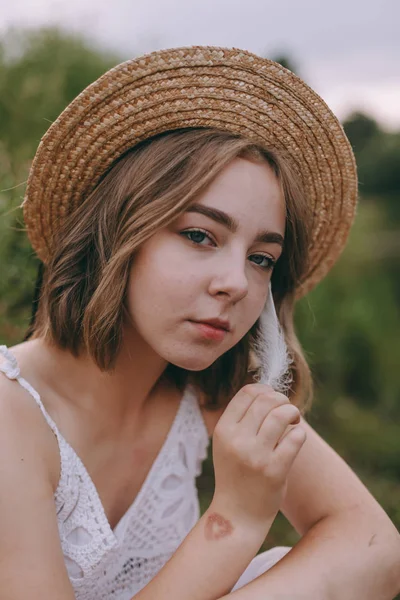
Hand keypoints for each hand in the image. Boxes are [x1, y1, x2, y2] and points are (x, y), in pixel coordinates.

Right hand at [211, 383, 305, 527]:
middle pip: (266, 400)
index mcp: (223, 430)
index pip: (247, 393)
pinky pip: (295, 437)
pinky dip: (299, 433)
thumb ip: (242, 419)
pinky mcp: (275, 470)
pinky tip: (295, 440)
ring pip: (282, 415)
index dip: (265, 390)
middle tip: (287, 413)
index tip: (273, 401)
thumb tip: (267, 390)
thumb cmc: (237, 474)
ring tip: (294, 422)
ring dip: (293, 414)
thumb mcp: (228, 443)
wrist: (237, 515)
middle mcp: (237, 440)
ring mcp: (256, 456)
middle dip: (282, 401)